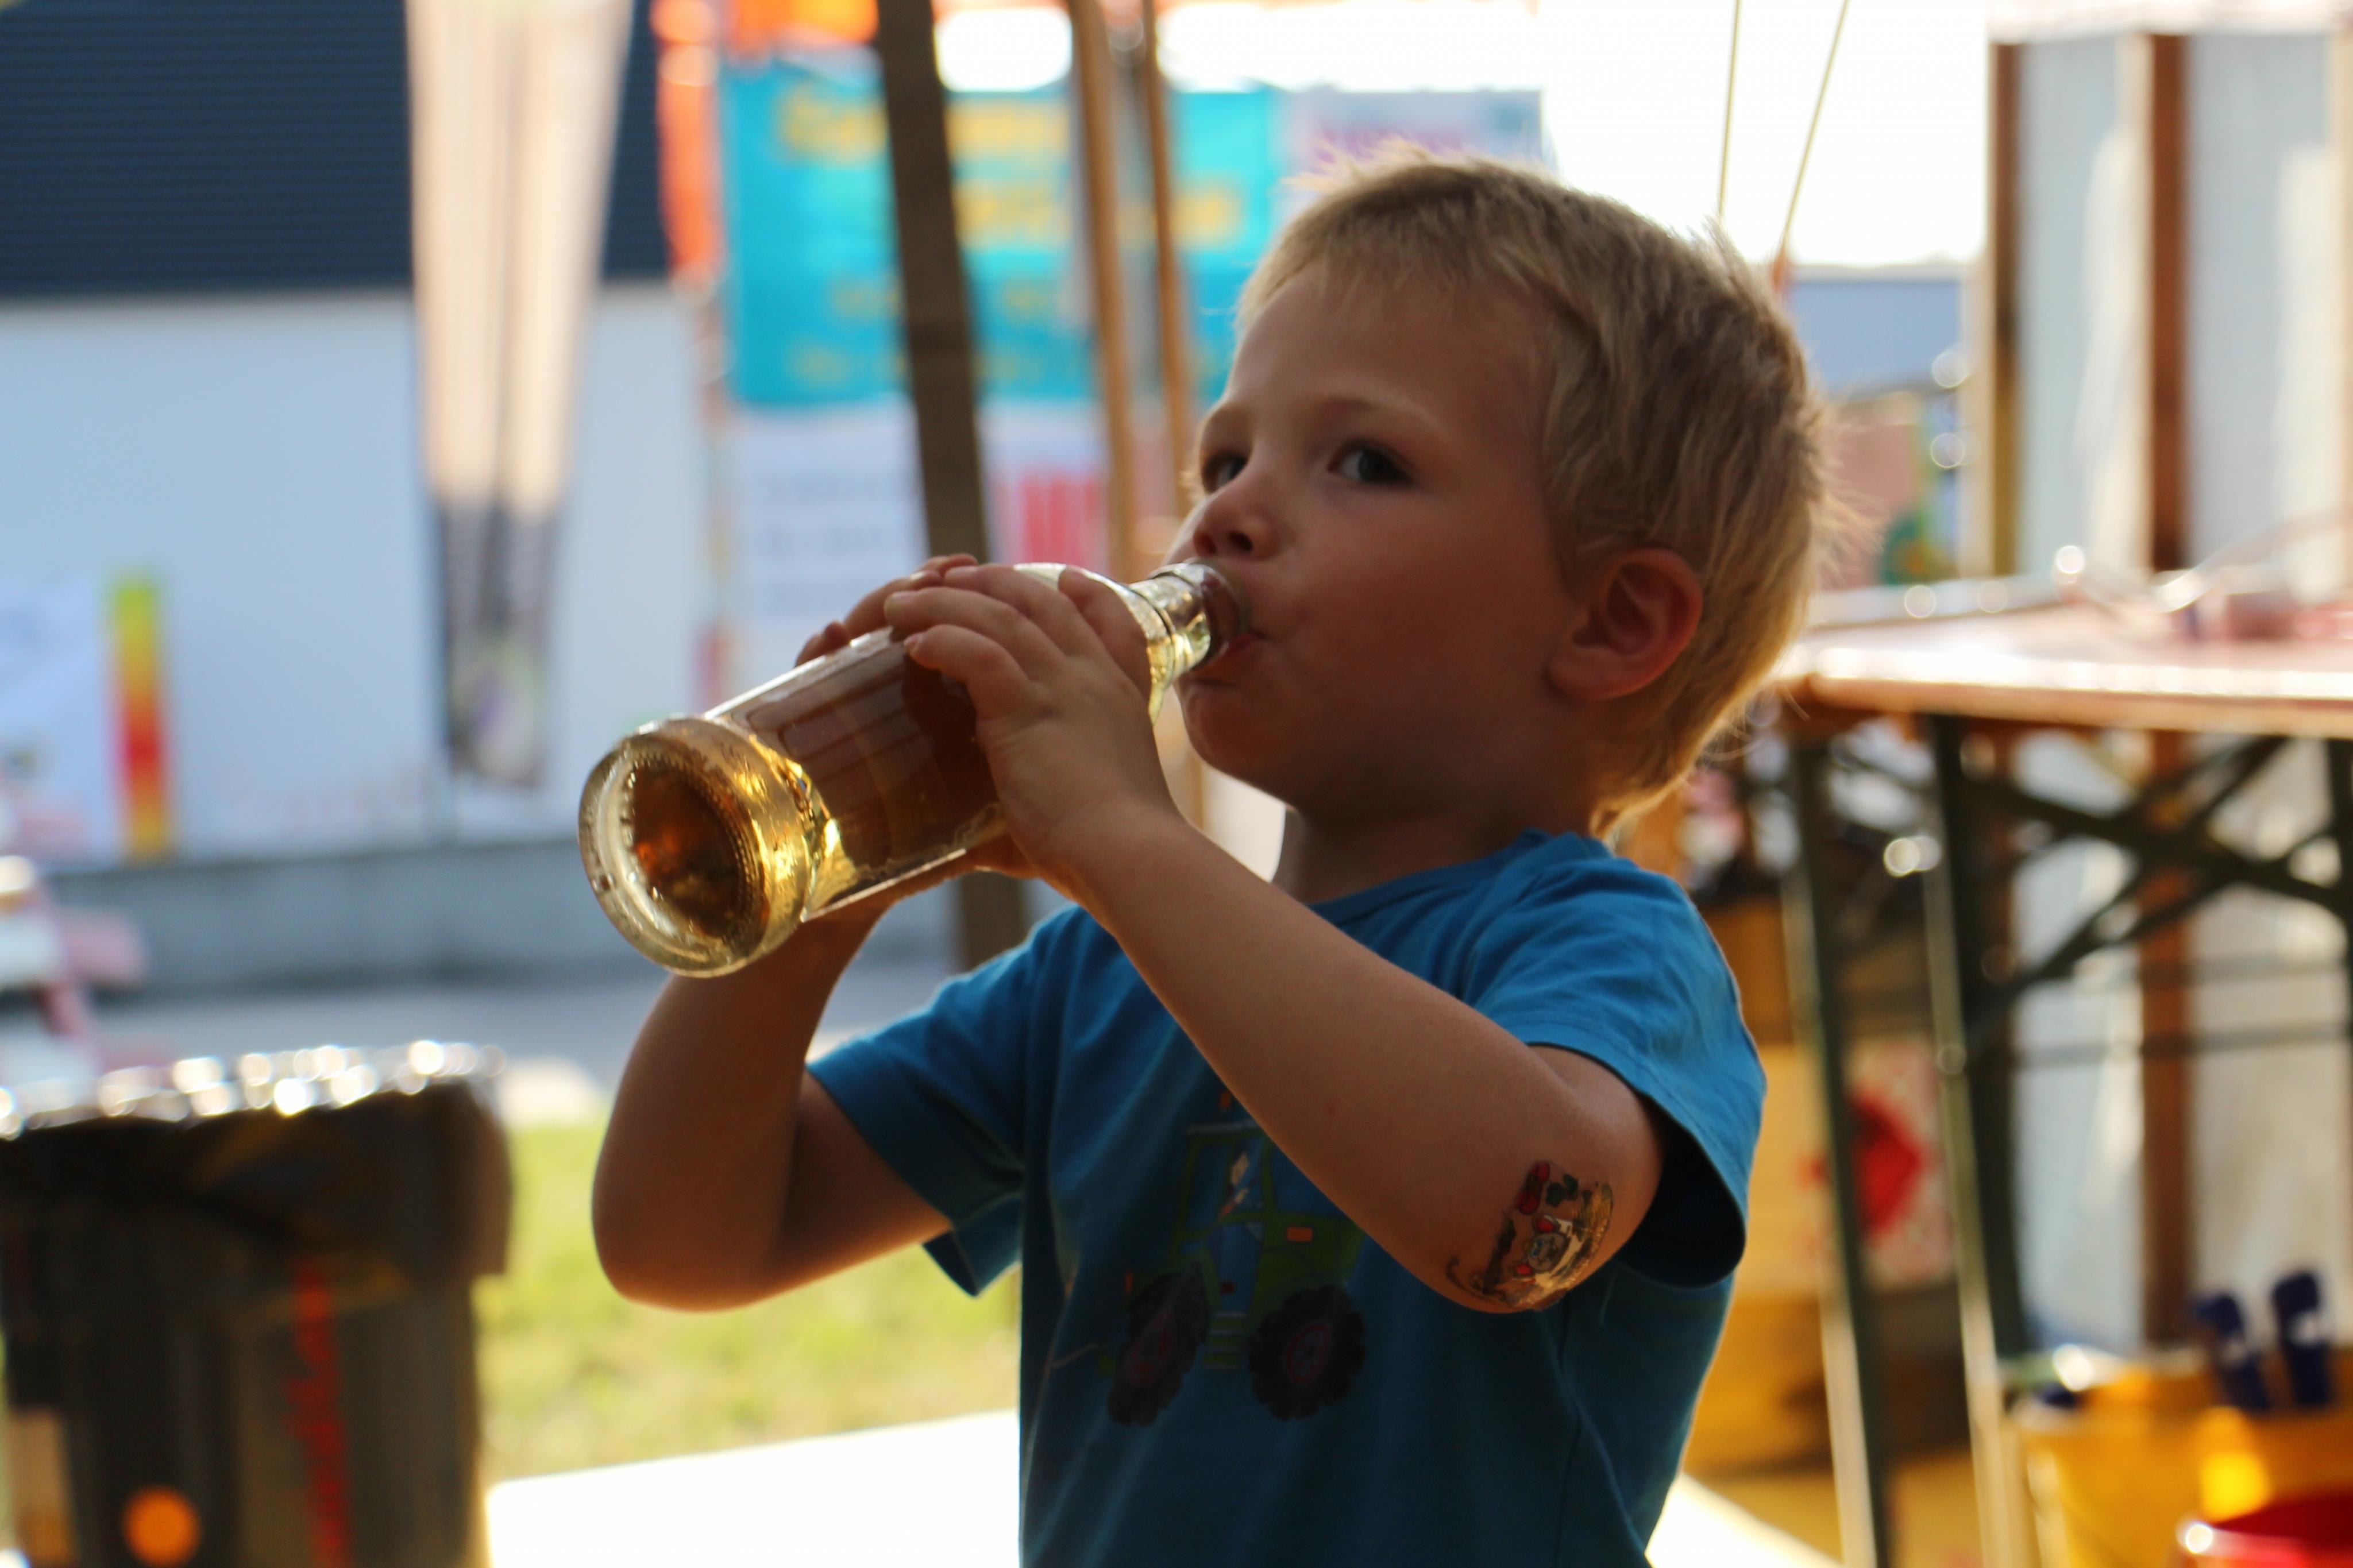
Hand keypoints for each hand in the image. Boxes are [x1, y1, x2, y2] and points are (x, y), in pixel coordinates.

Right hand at [793, 555, 1036, 932]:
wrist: (835, 910)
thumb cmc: (903, 862)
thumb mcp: (973, 816)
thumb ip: (1003, 783)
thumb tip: (1069, 772)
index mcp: (917, 709)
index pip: (938, 630)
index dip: (960, 598)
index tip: (987, 576)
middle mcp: (871, 698)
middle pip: (893, 617)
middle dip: (927, 586)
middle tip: (951, 568)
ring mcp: (832, 710)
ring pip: (848, 633)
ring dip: (875, 605)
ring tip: (904, 589)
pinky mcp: (797, 735)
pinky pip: (802, 680)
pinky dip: (815, 655)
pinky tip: (829, 636)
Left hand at [882, 564, 1186, 901]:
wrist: (1130, 856)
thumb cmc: (1113, 855)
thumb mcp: (1099, 811)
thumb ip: (1055, 809)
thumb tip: (1006, 851)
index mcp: (1123, 698)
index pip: (1113, 625)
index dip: (1088, 595)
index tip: (1065, 578)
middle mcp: (1095, 679)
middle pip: (1044, 602)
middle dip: (995, 582)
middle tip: (954, 579)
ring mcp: (1064, 687)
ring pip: (1001, 616)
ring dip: (947, 602)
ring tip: (906, 603)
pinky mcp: (1027, 706)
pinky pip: (977, 652)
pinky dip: (943, 640)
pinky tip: (915, 646)